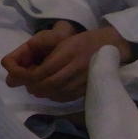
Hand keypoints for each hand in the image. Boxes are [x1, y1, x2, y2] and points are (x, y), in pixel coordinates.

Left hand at [1, 23, 131, 101]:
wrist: (111, 46)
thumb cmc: (86, 41)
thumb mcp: (66, 42)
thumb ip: (51, 56)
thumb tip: (34, 71)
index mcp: (70, 52)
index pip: (46, 69)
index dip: (33, 77)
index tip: (26, 79)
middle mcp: (77, 66)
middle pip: (52, 83)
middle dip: (37, 88)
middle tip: (30, 88)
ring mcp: (84, 78)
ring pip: (60, 92)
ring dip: (46, 94)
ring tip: (40, 91)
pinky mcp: (89, 86)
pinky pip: (70, 96)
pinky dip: (58, 97)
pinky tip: (53, 93)